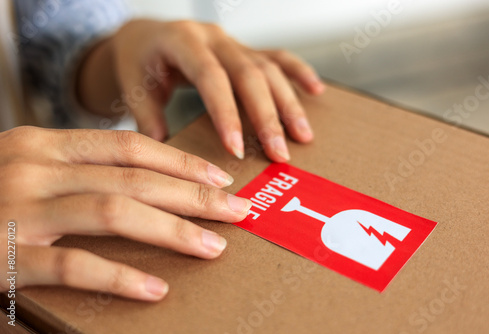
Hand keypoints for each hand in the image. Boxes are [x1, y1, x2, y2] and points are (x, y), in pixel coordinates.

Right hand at [0, 126, 250, 300]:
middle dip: (194, 196)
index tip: (220, 179)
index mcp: (43, 143)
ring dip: (172, 232)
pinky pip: (74, 264)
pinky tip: (155, 290)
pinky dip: (119, 276)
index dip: (180, 163)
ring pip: (114, 212)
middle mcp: (32, 166)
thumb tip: (147, 185)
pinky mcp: (2, 257)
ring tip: (213, 247)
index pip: (129, 146)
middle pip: (134, 178)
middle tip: (237, 211)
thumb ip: (79, 172)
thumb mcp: (30, 170)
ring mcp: (17, 209)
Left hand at [77, 20, 324, 161]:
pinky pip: (277, 56)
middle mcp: (213, 37)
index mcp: (182, 41)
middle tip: (280, 153)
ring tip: (303, 136)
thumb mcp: (133, 85)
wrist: (145, 36)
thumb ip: (147, 117)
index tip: (237, 150)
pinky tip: (316, 90)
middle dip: (267, 117)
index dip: (226, 114)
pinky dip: (298, 72)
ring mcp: (232, 42)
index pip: (211, 78)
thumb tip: (164, 155)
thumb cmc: (138, 60)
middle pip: (249, 75)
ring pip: (268, 68)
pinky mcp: (244, 49)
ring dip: (288, 103)